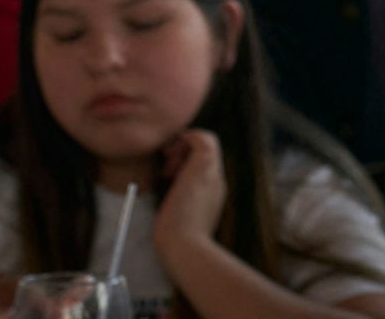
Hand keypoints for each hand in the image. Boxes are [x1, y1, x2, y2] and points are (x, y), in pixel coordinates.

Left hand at [151, 128, 227, 251]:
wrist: (185, 247)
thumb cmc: (178, 241)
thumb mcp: (181, 220)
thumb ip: (181, 205)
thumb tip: (170, 197)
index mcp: (213, 193)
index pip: (205, 166)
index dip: (187, 164)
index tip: (171, 177)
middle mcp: (217, 179)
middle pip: (206, 151)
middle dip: (184, 153)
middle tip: (167, 171)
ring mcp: (213, 172)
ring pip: (207, 141)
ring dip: (184, 146)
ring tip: (169, 166)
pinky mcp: (204, 165)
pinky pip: (202, 136)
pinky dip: (185, 138)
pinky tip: (170, 155)